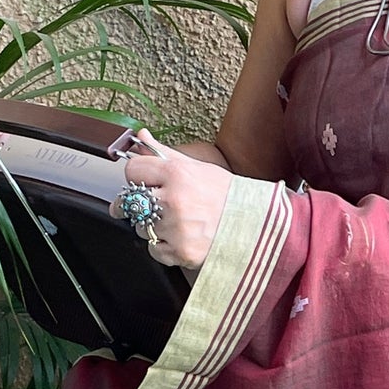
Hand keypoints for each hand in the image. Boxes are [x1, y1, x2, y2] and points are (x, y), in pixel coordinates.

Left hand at [110, 129, 231, 270]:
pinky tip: (181, 238)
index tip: (147, 182)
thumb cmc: (228, 197)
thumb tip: (141, 136)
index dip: (139, 176)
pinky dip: (164, 248)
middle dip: (143, 203)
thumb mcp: (198, 167)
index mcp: (177, 173)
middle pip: (131, 201)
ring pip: (141, 228)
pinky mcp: (181, 252)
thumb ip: (164, 153)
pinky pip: (154, 250)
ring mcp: (176, 228)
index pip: (133, 170)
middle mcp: (174, 200)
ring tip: (179, 222)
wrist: (257, 226)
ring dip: (154, 227)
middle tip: (162, 205)